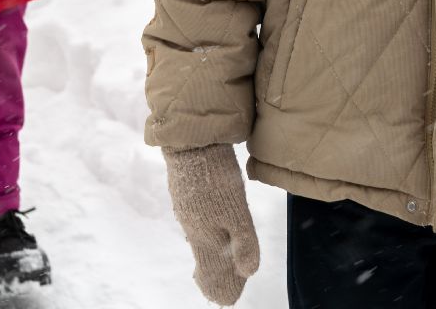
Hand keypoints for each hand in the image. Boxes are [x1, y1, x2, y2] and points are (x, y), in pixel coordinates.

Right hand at [163, 144, 259, 305]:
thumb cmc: (216, 178)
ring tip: (213, 269)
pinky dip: (205, 238)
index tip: (226, 301)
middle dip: (215, 277)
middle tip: (221, 294)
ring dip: (210, 258)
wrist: (191, 142)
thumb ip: (243, 242)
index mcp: (205, 235)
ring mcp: (188, 210)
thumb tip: (249, 272)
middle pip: (205, 258)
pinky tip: (207, 233)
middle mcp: (193, 227)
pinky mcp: (187, 194)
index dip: (221, 285)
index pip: (211, 270)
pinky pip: (197, 226)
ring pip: (201, 241)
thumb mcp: (236, 211)